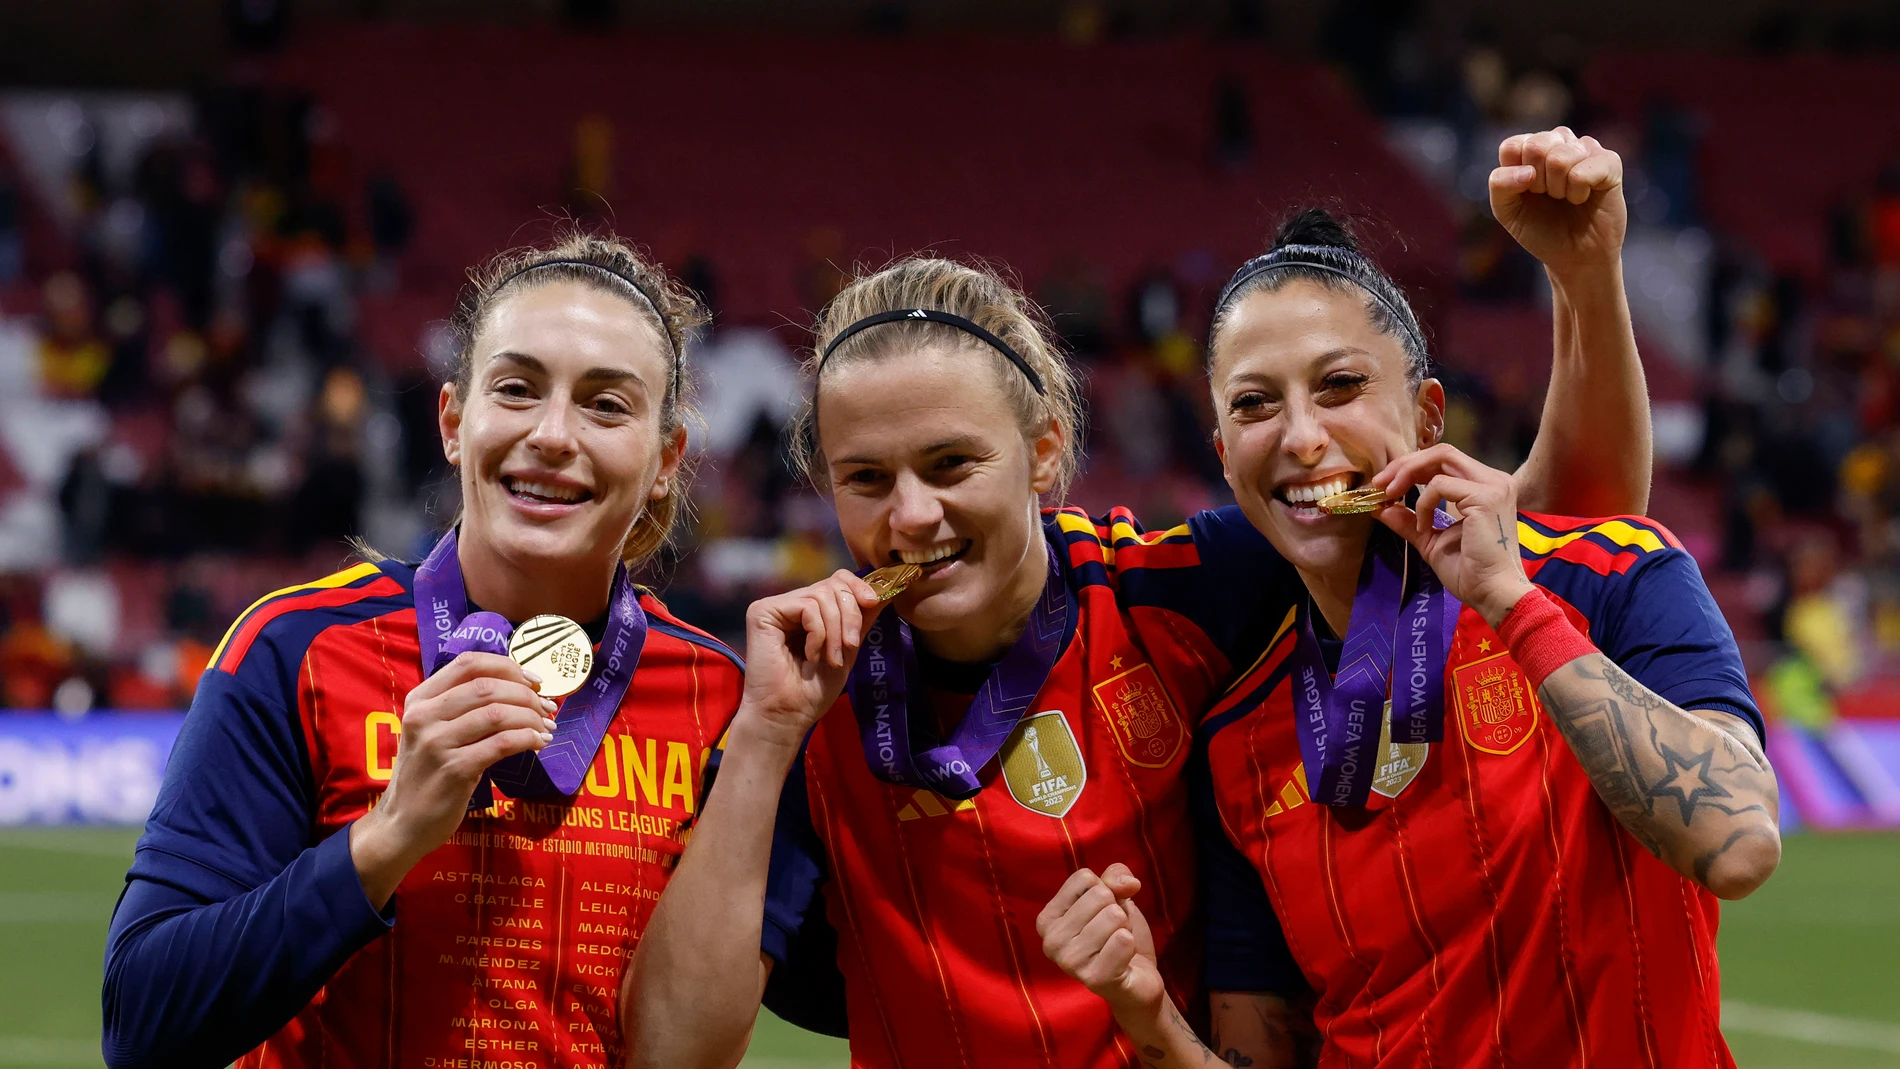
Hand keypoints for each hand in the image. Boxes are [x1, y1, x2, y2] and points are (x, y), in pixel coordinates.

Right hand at [351, 653, 555, 905]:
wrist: (402, 823)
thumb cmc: (426, 774)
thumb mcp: (433, 731)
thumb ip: (462, 707)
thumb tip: (520, 688)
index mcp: (420, 698)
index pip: (469, 662)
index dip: (508, 666)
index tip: (534, 681)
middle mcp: (424, 715)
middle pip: (488, 687)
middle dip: (527, 695)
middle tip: (547, 709)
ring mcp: (436, 742)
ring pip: (498, 713)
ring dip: (531, 718)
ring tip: (546, 728)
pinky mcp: (454, 769)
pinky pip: (501, 743)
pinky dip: (527, 739)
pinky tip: (538, 743)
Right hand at [737, 570, 886, 749]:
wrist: (789, 715)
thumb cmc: (814, 690)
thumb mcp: (848, 648)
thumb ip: (861, 619)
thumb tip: (886, 592)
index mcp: (809, 610)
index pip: (837, 580)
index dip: (858, 586)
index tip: (873, 602)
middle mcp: (791, 604)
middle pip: (833, 585)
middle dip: (850, 616)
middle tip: (851, 645)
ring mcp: (776, 607)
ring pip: (822, 595)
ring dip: (835, 631)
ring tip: (831, 659)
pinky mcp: (762, 612)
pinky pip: (806, 606)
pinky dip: (818, 633)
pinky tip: (810, 655)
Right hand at [1037, 864, 1163, 1018]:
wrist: (1137, 979)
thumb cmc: (1118, 935)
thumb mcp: (1115, 897)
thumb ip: (1116, 877)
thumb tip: (1129, 882)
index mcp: (1047, 920)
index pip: (1084, 878)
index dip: (1105, 891)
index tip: (1101, 914)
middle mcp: (1050, 942)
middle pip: (1100, 896)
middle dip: (1117, 911)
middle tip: (1112, 934)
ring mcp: (1070, 962)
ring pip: (1113, 916)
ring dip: (1124, 929)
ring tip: (1117, 946)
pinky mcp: (1094, 979)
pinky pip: (1123, 940)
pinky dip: (1131, 945)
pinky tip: (1123, 960)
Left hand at [1370, 444, 1535, 627]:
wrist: (1492, 594)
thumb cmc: (1469, 572)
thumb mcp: (1431, 540)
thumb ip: (1409, 521)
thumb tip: (1381, 507)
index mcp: (1485, 487)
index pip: (1444, 461)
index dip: (1411, 467)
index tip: (1384, 486)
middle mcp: (1494, 480)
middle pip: (1442, 452)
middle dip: (1405, 464)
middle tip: (1379, 483)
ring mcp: (1493, 486)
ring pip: (1441, 457)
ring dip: (1408, 473)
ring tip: (1390, 495)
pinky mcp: (1485, 497)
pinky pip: (1440, 485)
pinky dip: (1423, 503)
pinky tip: (1425, 526)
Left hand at [1489, 127, 1626, 278]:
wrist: (1575, 256)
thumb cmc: (1540, 229)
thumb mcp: (1507, 210)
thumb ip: (1500, 185)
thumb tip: (1528, 171)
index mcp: (1530, 149)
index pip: (1512, 146)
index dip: (1515, 177)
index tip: (1526, 193)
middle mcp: (1559, 142)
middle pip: (1536, 146)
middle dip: (1537, 182)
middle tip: (1549, 196)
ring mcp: (1585, 149)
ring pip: (1559, 158)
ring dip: (1558, 189)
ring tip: (1566, 197)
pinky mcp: (1609, 161)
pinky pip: (1582, 172)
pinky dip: (1577, 193)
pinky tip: (1583, 197)